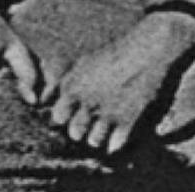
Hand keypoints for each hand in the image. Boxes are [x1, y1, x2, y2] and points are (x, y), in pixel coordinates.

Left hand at [45, 10, 194, 156]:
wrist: (146, 50)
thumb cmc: (113, 53)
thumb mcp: (83, 63)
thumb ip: (65, 80)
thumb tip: (48, 97)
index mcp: (72, 86)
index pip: (58, 116)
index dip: (64, 116)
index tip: (71, 113)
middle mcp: (87, 101)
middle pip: (74, 132)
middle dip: (79, 130)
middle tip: (86, 124)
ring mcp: (108, 112)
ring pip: (94, 140)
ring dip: (97, 137)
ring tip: (101, 130)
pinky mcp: (128, 119)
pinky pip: (115, 144)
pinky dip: (114, 144)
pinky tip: (116, 137)